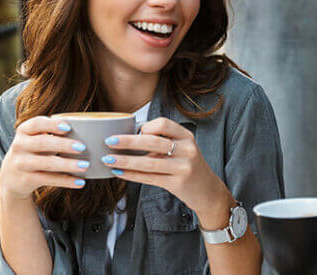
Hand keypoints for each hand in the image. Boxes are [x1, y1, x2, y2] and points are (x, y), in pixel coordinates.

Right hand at [0, 116, 89, 200]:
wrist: (11, 176)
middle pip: (42, 143)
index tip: (69, 127)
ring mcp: (21, 164)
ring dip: (68, 165)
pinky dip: (65, 181)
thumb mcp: (36, 138)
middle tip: (83, 147)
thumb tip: (88, 131)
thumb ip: (52, 133)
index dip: (52, 124)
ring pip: (47, 164)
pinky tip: (80, 182)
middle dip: (64, 145)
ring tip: (85, 165)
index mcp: (24, 131)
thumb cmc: (33, 151)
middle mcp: (19, 145)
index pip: (36, 124)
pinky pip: (48, 180)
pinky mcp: (25, 180)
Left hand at [101, 118, 231, 225]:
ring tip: (108, 160)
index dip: (145, 126)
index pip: (163, 124)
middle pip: (153, 141)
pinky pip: (149, 178)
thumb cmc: (189, 168)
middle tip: (109, 141)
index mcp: (186, 137)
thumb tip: (128, 137)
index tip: (131, 131)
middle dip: (127, 141)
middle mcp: (187, 150)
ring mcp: (183, 167)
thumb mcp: (183, 150)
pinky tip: (119, 173)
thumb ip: (162, 143)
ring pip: (148, 162)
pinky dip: (131, 175)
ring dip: (125, 161)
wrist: (209, 192)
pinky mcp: (177, 184)